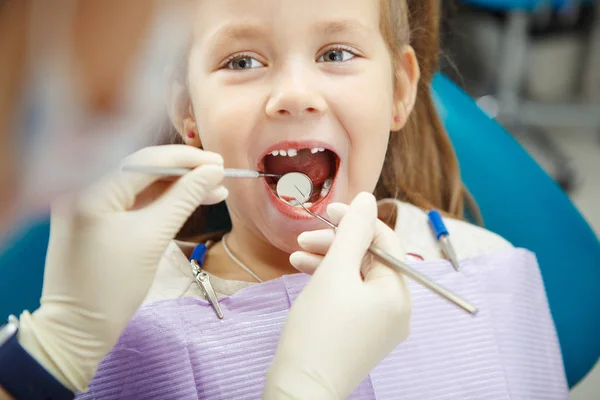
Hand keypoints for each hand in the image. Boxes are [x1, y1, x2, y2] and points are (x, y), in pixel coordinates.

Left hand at [17, 145, 227, 391]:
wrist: (77, 328)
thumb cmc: (114, 286)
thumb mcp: (154, 237)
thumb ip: (185, 198)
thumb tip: (214, 172)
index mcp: (92, 189)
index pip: (147, 160)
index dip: (187, 159)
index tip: (220, 162)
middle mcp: (83, 186)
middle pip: (143, 168)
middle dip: (184, 171)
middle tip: (220, 174)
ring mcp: (86, 200)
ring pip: (140, 183)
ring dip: (176, 186)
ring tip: (213, 191)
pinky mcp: (92, 215)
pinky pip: (131, 199)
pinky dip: (159, 200)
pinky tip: (189, 200)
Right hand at [264, 193, 411, 398]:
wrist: (300, 389)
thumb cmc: (318, 329)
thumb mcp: (335, 272)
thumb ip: (353, 231)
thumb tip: (369, 198)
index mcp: (398, 293)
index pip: (385, 242)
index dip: (357, 222)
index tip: (327, 212)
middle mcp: (396, 309)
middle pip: (369, 259)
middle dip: (336, 243)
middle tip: (305, 237)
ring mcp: (380, 324)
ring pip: (356, 277)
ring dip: (328, 261)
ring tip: (296, 256)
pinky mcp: (362, 333)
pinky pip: (351, 297)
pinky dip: (330, 283)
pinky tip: (303, 272)